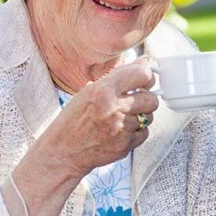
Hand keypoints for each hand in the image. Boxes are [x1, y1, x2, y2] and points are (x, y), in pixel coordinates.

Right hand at [43, 58, 159, 176]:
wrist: (63, 152)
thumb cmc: (73, 121)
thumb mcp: (88, 91)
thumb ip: (118, 76)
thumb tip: (143, 63)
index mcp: (103, 90)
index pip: (142, 74)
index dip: (147, 76)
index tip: (145, 80)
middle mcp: (114, 108)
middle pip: (152, 98)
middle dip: (146, 99)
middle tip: (135, 101)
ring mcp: (121, 128)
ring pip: (149, 117)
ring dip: (140, 116)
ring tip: (122, 118)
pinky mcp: (125, 145)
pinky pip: (144, 133)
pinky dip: (136, 132)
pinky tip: (120, 131)